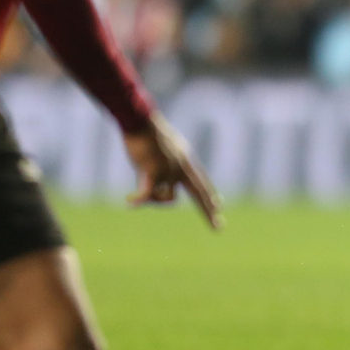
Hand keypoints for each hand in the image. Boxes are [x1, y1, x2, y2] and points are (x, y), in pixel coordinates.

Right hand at [123, 113, 221, 228]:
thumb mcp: (164, 148)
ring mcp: (170, 171)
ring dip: (155, 201)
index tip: (219, 205)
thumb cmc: (149, 133)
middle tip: (220, 228)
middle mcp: (182, 168)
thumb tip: (161, 184)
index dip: (209, 194)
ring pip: (167, 198)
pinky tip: (130, 201)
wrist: (141, 121)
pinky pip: (148, 194)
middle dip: (209, 212)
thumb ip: (166, 165)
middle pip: (200, 194)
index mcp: (186, 161)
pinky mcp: (154, 173)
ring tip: (138, 196)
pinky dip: (139, 199)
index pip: (202, 182)